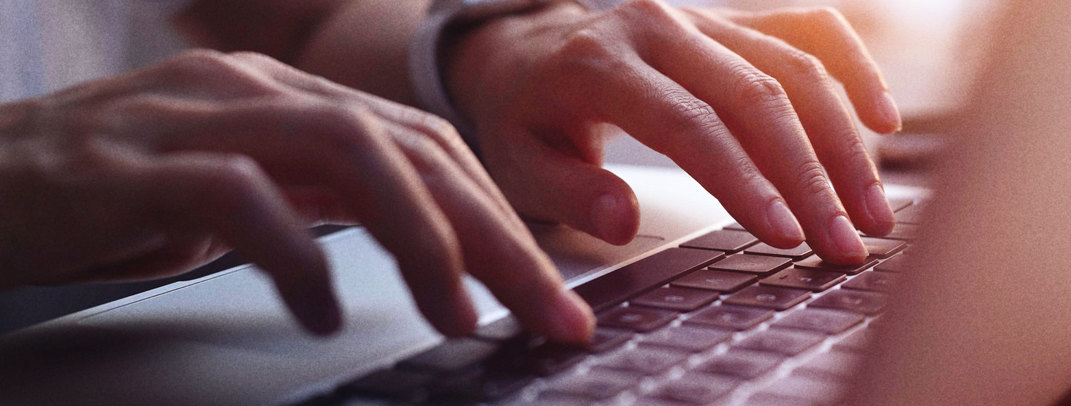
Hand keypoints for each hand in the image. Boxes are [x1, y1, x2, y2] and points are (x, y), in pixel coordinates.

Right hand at [0, 51, 592, 342]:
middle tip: (545, 313)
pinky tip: (323, 313)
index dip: (501, 218)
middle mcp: (259, 94)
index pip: (427, 147)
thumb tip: (427, 243)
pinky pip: (240, 197)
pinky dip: (298, 257)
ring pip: (349, 153)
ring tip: (456, 313)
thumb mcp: (244, 190)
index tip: (550, 294)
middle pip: (412, 150)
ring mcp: (197, 119)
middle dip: (494, 237)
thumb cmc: (116, 191)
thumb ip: (327, 199)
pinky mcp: (132, 165)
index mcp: (294, 100)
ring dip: (421, 240)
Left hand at [446, 1, 900, 263]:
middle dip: (811, 175)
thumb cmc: (526, 116)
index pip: (688, 124)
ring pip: (792, 67)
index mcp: (599, 63)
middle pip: (756, 96)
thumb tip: (625, 220)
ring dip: (843, 141)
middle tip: (846, 242)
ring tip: (874, 210)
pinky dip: (851, 69)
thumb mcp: (519, 162)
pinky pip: (806, 29)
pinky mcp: (730, 18)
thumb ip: (568, 191)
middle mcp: (657, 26)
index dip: (744, 181)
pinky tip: (883, 119)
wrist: (526, 50)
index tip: (785, 235)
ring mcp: (700, 15)